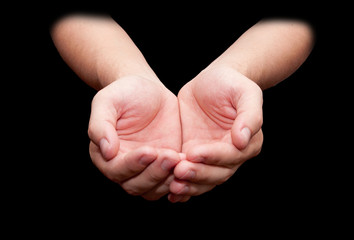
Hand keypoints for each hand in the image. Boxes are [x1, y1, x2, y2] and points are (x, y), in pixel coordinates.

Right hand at [88, 76, 181, 199]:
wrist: (149, 90)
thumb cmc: (124, 93)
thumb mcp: (107, 101)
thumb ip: (100, 125)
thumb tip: (106, 151)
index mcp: (105, 155)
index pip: (116, 171)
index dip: (132, 165)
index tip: (149, 150)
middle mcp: (125, 167)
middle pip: (135, 186)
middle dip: (153, 174)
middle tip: (170, 156)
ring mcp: (146, 169)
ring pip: (154, 190)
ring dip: (167, 179)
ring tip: (180, 159)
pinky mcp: (166, 167)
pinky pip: (172, 183)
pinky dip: (181, 180)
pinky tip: (190, 165)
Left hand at [168, 66, 263, 201]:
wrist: (211, 81)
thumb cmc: (231, 83)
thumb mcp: (245, 92)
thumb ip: (249, 115)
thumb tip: (243, 140)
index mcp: (247, 142)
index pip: (231, 155)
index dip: (213, 156)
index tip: (194, 152)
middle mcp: (231, 156)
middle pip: (217, 174)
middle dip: (198, 174)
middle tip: (179, 171)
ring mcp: (211, 158)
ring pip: (203, 180)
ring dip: (189, 185)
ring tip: (172, 185)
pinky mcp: (193, 156)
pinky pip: (189, 175)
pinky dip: (182, 187)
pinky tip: (169, 192)